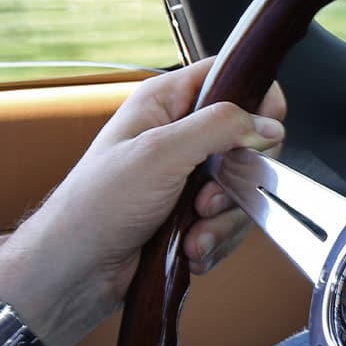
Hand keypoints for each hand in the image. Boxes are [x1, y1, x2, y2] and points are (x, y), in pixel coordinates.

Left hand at [0, 60, 286, 345]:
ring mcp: (185, 177)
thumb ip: (218, 128)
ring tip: (191, 233)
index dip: (256, 100)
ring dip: (222, 219)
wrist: (77, 268)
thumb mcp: (160, 153)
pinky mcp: (189, 216)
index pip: (227, 77)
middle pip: (245, 141)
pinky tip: (188, 250)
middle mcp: (177, 135)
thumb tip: (267, 124)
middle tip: (206, 199)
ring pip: (239, 189)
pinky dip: (213, 241)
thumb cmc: (99, 203)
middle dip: (236, 179)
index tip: (267, 132)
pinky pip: (227, 223)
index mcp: (164, 102)